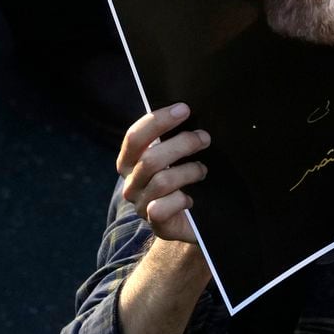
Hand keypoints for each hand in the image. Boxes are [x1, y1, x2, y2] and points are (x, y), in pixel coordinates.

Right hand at [116, 102, 209, 242]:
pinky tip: (190, 199)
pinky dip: (180, 200)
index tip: (184, 109)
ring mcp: (141, 205)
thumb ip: (170, 139)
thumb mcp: (173, 157)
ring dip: (189, 171)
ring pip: (162, 181)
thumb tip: (186, 111)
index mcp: (129, 162)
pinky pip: (161, 209)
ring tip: (202, 170)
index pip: (135, 137)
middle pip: (150, 158)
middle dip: (182, 144)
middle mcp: (130, 183)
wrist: (191, 222)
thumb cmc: (182, 180)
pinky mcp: (155, 224)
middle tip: (204, 138)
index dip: (158, 121)